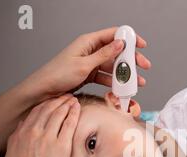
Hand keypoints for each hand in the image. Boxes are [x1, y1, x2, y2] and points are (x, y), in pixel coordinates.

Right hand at [4, 95, 79, 156]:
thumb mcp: (11, 155)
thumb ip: (16, 139)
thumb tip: (22, 127)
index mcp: (21, 134)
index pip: (35, 112)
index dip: (45, 104)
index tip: (52, 102)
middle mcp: (33, 132)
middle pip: (47, 109)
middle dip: (57, 100)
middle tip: (65, 96)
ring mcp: (48, 138)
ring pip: (59, 113)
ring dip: (66, 103)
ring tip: (73, 99)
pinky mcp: (61, 145)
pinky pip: (69, 123)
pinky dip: (74, 113)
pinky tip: (78, 108)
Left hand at [24, 27, 150, 100]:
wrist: (43, 91)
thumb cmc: (57, 75)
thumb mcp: (84, 65)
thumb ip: (104, 55)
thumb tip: (120, 44)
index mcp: (88, 42)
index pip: (113, 35)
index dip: (129, 39)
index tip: (142, 45)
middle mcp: (90, 50)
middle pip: (116, 51)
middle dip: (131, 60)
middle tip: (144, 67)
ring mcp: (90, 63)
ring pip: (112, 66)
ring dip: (125, 74)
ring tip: (137, 83)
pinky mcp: (88, 75)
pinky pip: (105, 77)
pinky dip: (114, 83)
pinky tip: (122, 89)